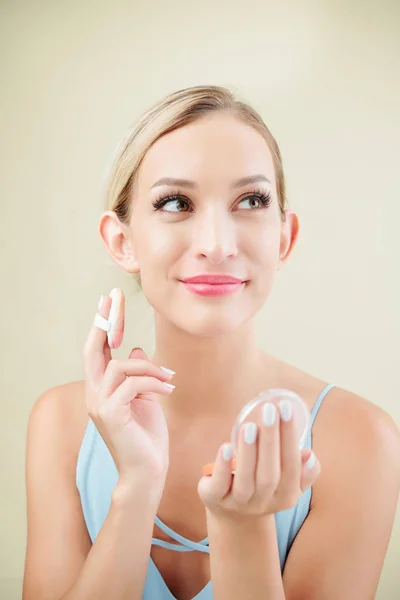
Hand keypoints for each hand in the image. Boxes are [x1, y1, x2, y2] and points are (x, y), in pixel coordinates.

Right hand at [82, 289, 173, 488]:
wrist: (148, 471)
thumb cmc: (147, 436)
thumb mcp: (146, 398)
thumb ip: (138, 374)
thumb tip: (136, 348)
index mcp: (102, 389)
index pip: (97, 350)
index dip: (102, 323)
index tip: (108, 299)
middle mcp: (94, 394)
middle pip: (94, 349)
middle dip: (106, 320)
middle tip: (114, 297)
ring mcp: (99, 404)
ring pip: (120, 365)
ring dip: (149, 368)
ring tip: (169, 381)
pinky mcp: (110, 413)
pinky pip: (132, 383)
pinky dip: (154, 384)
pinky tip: (168, 392)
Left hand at [197, 400, 319, 519]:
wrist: (233, 515)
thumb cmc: (264, 485)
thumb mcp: (287, 481)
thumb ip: (302, 469)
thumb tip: (309, 454)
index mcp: (286, 495)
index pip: (292, 466)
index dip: (290, 437)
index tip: (286, 408)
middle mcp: (264, 502)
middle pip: (270, 474)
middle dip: (270, 440)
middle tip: (269, 410)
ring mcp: (238, 503)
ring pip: (245, 480)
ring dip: (248, 452)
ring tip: (249, 426)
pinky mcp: (215, 499)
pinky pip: (219, 485)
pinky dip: (222, 466)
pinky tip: (225, 447)